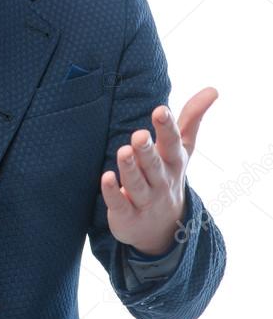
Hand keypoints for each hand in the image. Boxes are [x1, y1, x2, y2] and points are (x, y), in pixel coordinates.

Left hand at [100, 87, 217, 255]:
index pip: (173, 144)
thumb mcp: (181, 149)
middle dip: (146, 151)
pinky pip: (119, 203)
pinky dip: (113, 192)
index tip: (160, 110)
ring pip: (136, 184)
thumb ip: (191, 118)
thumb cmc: (168, 175)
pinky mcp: (127, 215)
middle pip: (153, 165)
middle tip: (139, 135)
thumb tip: (212, 89)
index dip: (167, 128)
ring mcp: (145, 200)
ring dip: (129, 168)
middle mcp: (161, 181)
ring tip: (123, 151)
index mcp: (173, 162)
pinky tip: (106, 178)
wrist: (162, 228)